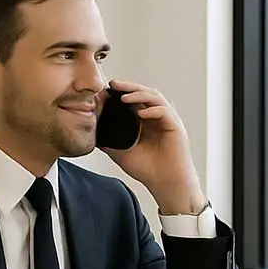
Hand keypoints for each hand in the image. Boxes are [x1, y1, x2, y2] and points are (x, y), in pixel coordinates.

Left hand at [102, 80, 206, 215]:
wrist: (165, 184)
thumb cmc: (148, 169)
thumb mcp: (121, 152)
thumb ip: (109, 140)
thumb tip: (91, 132)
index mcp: (145, 120)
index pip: (134, 99)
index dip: (121, 92)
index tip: (105, 90)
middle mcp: (157, 117)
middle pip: (144, 93)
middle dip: (129, 87)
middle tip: (113, 84)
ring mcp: (167, 120)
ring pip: (155, 98)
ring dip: (139, 94)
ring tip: (124, 97)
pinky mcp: (175, 127)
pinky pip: (165, 112)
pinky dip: (153, 110)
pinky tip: (141, 113)